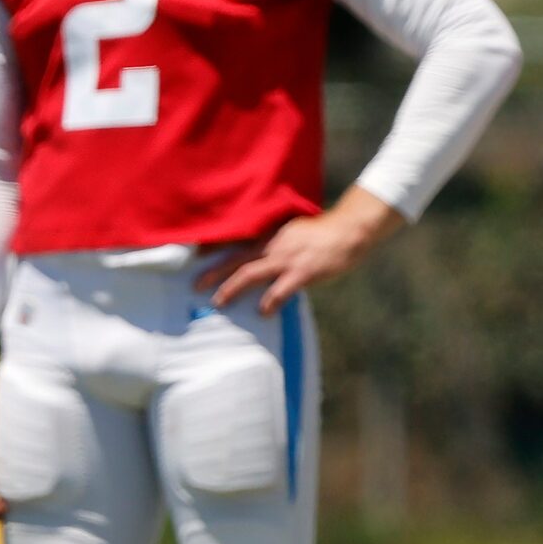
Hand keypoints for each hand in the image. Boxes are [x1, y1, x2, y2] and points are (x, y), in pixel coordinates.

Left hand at [195, 188, 405, 314]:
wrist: (348, 231)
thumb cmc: (322, 234)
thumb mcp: (293, 232)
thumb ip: (276, 244)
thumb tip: (262, 260)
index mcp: (271, 234)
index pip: (236, 240)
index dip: (214, 247)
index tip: (194, 254)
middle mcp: (273, 244)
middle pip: (236, 259)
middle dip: (214, 272)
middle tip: (195, 285)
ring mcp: (287, 258)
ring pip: (250, 273)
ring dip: (231, 288)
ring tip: (218, 302)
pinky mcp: (302, 272)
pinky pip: (280, 290)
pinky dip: (270, 302)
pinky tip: (263, 312)